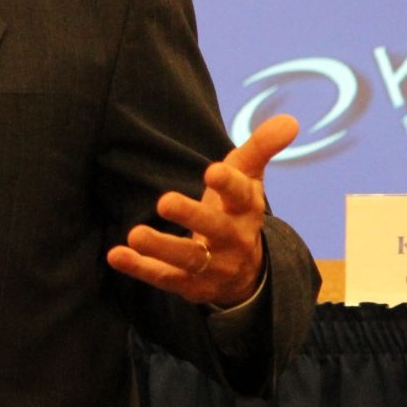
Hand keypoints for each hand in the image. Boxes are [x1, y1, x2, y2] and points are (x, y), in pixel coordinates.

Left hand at [106, 114, 297, 307]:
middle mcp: (234, 240)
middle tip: (165, 200)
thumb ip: (260, 148)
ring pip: (189, 259)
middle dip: (192, 217)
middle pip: (215, 229)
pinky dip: (141, 268)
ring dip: (162, 247)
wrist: (245, 272)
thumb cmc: (236, 210)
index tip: (212, 171)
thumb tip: (289, 120)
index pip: (242, 196)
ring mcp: (214, 267)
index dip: (229, 184)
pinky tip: (116, 255)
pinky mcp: (191, 285)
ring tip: (135, 234)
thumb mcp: (248, 178)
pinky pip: (165, 278)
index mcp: (247, 210)